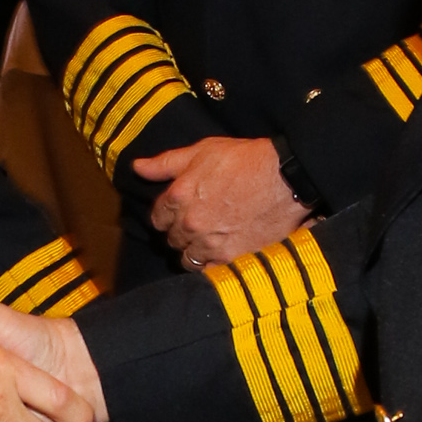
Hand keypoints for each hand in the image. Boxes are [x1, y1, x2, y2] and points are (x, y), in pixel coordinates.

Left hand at [134, 135, 308, 267]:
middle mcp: (189, 223)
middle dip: (180, 232)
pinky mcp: (230, 258)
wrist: (285, 178)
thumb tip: (137, 167)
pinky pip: (208, 270)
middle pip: (172, 239)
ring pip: (187, 258)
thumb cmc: (245, 159)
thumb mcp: (202, 151)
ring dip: (193, 250)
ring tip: (208, 241)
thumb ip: (166, 163)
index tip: (180, 212)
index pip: (158, 218)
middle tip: (198, 225)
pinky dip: (210, 264)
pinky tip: (220, 253)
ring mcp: (209, 243)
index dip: (168, 215)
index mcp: (178, 196)